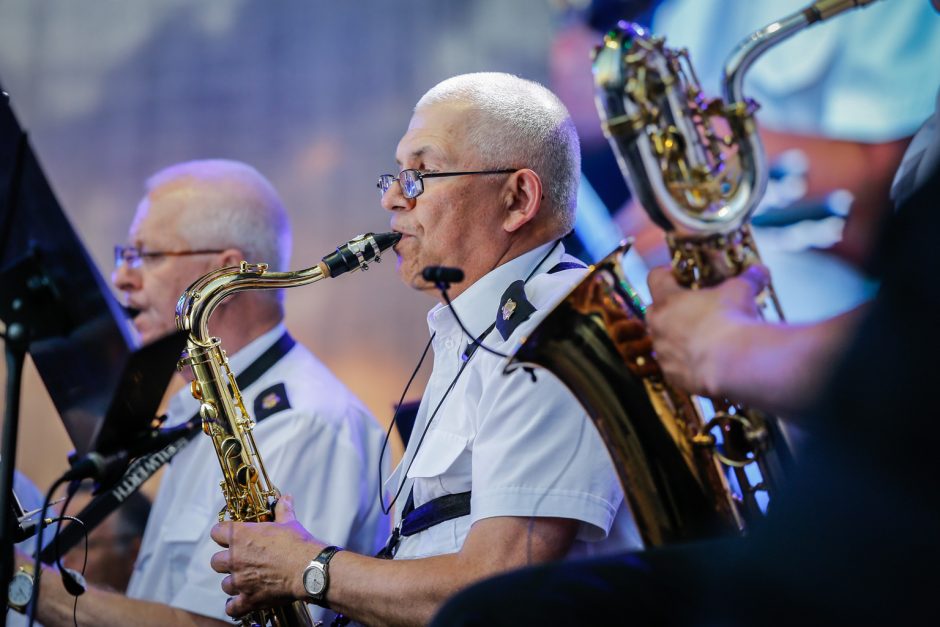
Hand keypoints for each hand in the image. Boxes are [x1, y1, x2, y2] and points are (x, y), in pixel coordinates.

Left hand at [209, 495, 322, 617]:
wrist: (309, 568)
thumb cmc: (298, 543)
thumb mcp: (289, 523)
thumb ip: (282, 510)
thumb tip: (285, 497)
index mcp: (241, 536)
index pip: (216, 532)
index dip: (222, 533)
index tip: (231, 536)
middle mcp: (235, 559)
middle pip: (215, 561)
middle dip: (226, 561)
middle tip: (239, 560)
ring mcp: (240, 581)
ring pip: (225, 584)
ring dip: (233, 582)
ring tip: (246, 581)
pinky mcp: (249, 598)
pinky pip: (233, 607)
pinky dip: (236, 605)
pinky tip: (243, 601)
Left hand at [645, 264, 769, 396]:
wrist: (734, 364)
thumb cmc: (732, 321)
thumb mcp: (742, 291)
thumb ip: (748, 278)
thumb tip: (760, 270)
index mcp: (668, 300)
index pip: (656, 277)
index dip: (668, 274)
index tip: (681, 276)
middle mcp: (658, 326)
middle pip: (655, 311)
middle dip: (670, 308)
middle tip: (693, 307)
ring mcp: (663, 353)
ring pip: (663, 340)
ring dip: (678, 336)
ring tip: (703, 337)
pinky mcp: (673, 376)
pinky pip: (674, 365)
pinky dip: (686, 361)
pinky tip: (705, 360)